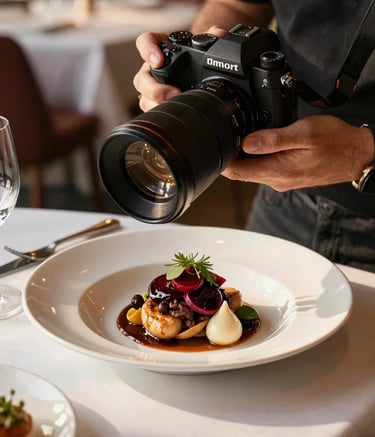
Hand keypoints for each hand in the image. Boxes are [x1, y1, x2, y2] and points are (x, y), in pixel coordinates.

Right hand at [133, 26, 226, 111]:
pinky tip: (172, 115)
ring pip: (144, 97)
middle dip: (155, 89)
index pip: (145, 42)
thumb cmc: (194, 58)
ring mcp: (151, 88)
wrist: (196, 73)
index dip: (148, 50)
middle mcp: (151, 69)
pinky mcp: (155, 103)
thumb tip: (219, 33)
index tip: (158, 61)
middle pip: (142, 78)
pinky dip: (161, 114)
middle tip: (173, 93)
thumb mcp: (201, 46)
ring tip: (174, 108)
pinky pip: (151, 110)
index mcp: (160, 49)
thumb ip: (211, 37)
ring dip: (157, 104)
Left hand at [222, 115, 374, 189]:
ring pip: (251, 169)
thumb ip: (273, 139)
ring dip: (244, 155)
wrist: (357, 156)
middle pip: (240, 171)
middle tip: (226, 134)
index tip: (215, 144)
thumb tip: (246, 143)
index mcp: (277, 170)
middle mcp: (275, 180)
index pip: (236, 172)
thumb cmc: (336, 143)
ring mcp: (281, 180)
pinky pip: (264, 168)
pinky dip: (258, 156)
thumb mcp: (304, 133)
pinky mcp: (286, 176)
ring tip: (243, 135)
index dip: (221, 159)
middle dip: (230, 155)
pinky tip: (262, 143)